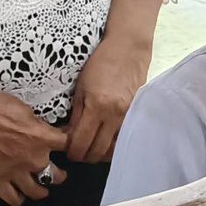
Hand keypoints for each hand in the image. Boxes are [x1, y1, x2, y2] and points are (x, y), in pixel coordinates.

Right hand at [0, 82, 68, 205]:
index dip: (70, 146)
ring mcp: (15, 171)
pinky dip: (17, 200)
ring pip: (36, 191)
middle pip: (56, 175)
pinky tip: (19, 198)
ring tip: (43, 191)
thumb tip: (41, 128)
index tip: (69, 147)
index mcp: (41, 138)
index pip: (67, 145)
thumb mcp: (23, 108)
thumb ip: (36, 124)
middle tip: (59, 175)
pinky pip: (11, 197)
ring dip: (42, 192)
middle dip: (60, 175)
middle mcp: (32, 158)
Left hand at [66, 35, 150, 163]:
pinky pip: (123, 137)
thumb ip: (76, 114)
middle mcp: (114, 114)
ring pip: (112, 148)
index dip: (73, 152)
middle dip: (85, 156)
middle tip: (78, 153)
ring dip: (100, 152)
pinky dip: (113, 143)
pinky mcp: (136, 114)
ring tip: (91, 148)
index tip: (68, 152)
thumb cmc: (100, 63)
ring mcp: (127, 115)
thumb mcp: (81, 87)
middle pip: (98, 150)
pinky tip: (106, 139)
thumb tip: (69, 136)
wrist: (128, 49)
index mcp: (97, 105)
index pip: (82, 142)